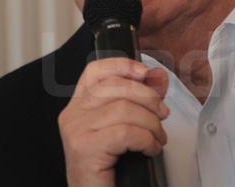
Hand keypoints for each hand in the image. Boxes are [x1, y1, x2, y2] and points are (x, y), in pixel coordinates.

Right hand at [58, 58, 169, 186]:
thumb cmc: (109, 169)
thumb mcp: (126, 127)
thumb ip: (140, 100)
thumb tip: (157, 76)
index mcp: (79, 106)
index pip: (95, 71)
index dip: (122, 65)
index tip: (145, 73)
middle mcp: (72, 115)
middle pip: (116, 86)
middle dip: (149, 98)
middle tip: (162, 116)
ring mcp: (76, 131)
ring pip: (124, 109)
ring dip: (151, 124)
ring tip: (157, 138)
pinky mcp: (84, 148)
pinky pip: (125, 132)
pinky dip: (146, 139)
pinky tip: (150, 149)